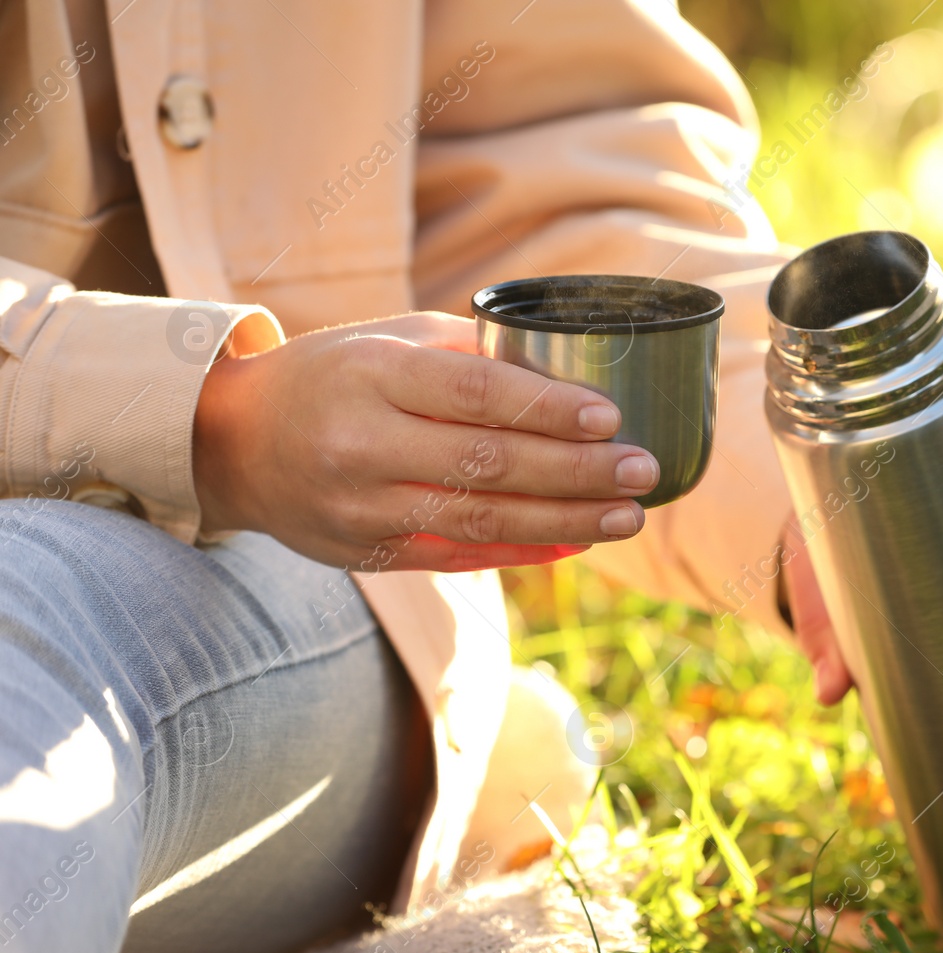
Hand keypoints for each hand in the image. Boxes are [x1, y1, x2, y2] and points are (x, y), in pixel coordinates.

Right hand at [193, 311, 659, 570]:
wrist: (234, 444)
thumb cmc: (334, 376)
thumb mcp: (389, 341)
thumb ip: (471, 353)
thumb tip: (570, 367)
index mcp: (372, 374)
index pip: (474, 393)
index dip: (548, 408)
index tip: (611, 416)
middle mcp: (362, 443)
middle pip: (488, 464)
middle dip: (577, 472)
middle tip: (642, 471)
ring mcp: (362, 507)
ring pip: (481, 519)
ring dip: (565, 521)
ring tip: (627, 517)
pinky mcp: (367, 552)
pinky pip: (459, 556)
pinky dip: (523, 551)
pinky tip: (575, 544)